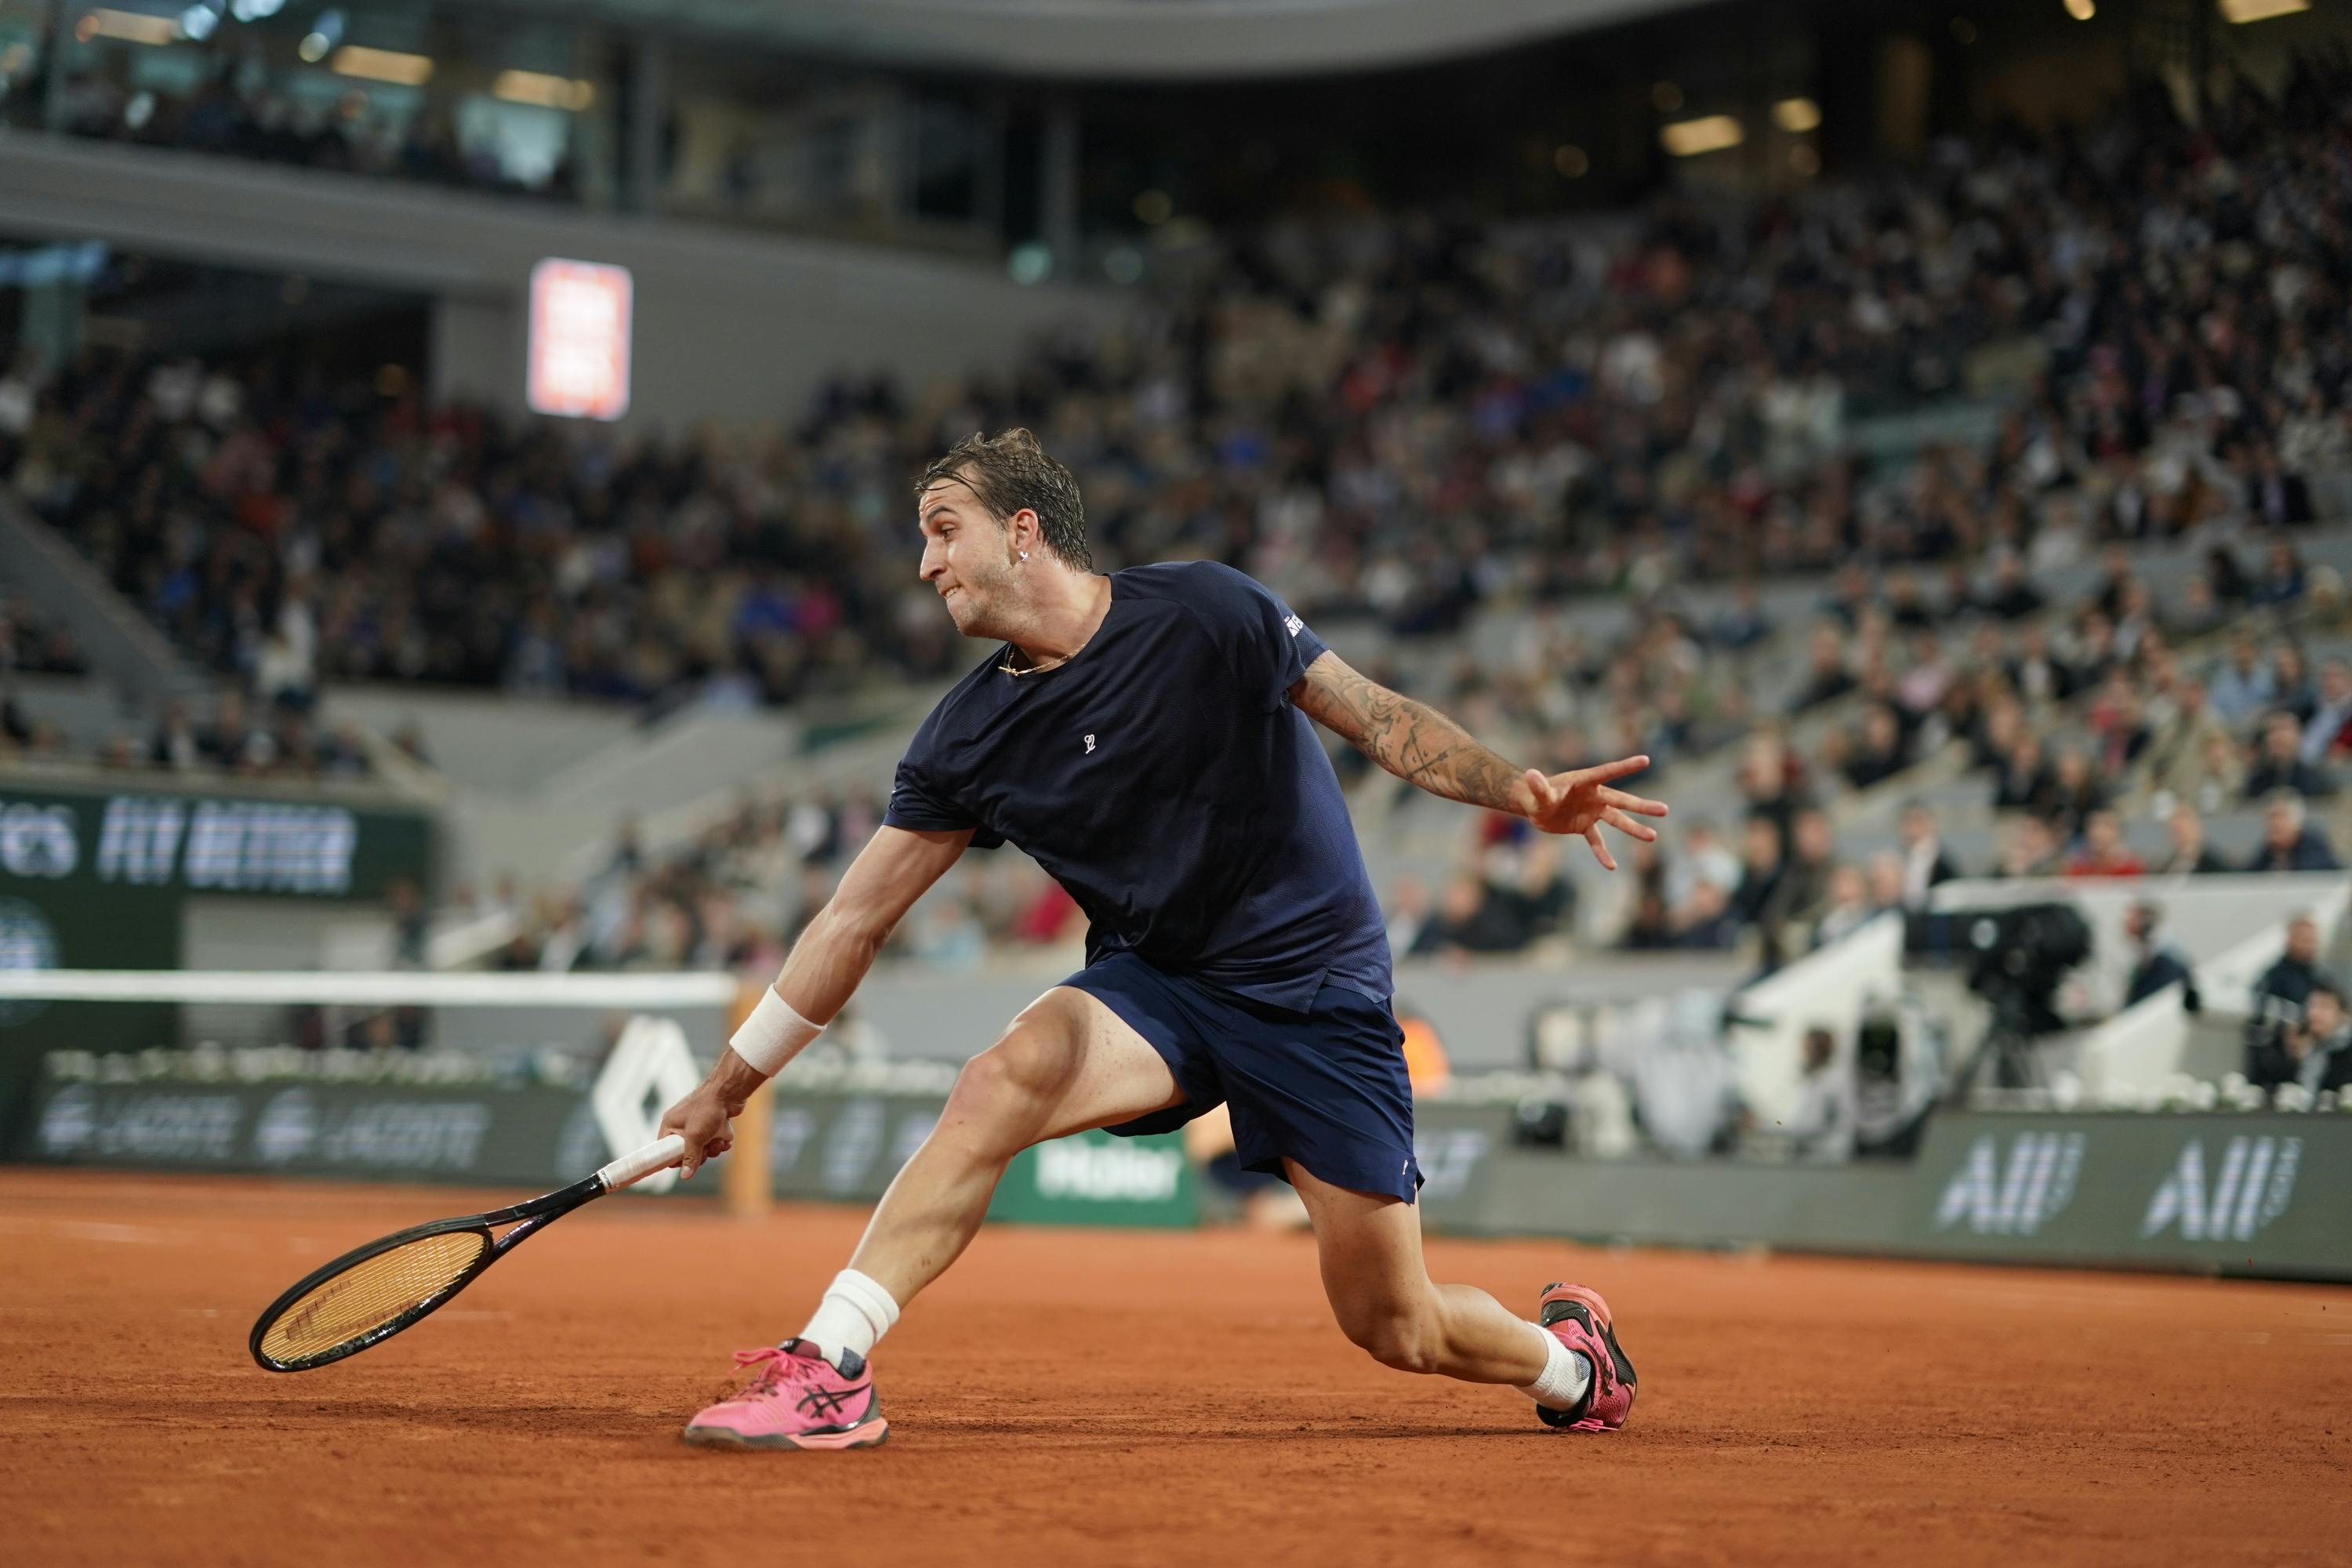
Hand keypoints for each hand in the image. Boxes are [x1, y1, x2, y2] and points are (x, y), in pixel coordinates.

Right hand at [658, 1082, 743, 1179]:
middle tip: (707, 1150)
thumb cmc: (707, 1109)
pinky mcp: (714, 1123)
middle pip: (688, 1152)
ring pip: (704, 1147)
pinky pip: (715, 1140)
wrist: (729, 1091)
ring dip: (713, 1148)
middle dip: (701, 1154)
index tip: (686, 1164)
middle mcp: (683, 1125)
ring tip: (719, 1141)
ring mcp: (699, 1124)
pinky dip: (722, 1141)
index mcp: (671, 1125)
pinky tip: (726, 1138)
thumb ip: (690, 1157)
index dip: (676, 1159)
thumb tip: (685, 1176)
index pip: (665, 1149)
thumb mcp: (695, 1136)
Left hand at [1512, 755, 1667, 870]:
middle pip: (1622, 800)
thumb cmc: (1536, 794)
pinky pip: (1597, 841)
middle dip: (1642, 806)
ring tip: (1652, 836)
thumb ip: (1538, 786)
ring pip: (1617, 820)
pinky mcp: (1585, 826)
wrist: (1533, 805)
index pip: (1608, 772)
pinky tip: (1612, 866)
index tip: (1645, 760)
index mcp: (1585, 781)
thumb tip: (1531, 775)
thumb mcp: (1537, 792)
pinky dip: (1602, 853)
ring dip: (1634, 828)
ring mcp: (1592, 811)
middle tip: (1664, 810)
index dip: (1625, 767)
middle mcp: (1594, 795)